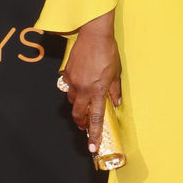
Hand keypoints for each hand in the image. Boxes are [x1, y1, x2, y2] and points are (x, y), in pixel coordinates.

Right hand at [58, 11, 121, 152]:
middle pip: (79, 114)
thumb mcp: (116, 73)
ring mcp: (73, 81)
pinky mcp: (67, 73)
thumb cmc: (108, 52)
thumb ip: (114, 90)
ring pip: (72, 101)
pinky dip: (73, 89)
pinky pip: (68, 86)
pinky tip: (78, 85)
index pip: (96, 118)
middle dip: (81, 122)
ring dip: (77, 105)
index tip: (92, 146)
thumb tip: (115, 102)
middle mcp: (84, 89)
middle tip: (84, 126)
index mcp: (98, 91)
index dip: (94, 134)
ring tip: (83, 104)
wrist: (94, 35)